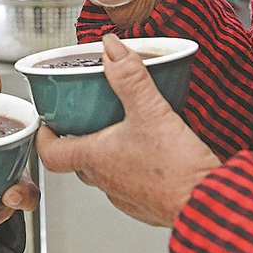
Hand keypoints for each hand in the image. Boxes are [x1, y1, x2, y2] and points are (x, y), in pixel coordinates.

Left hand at [35, 34, 220, 225]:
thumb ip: (130, 77)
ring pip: (105, 172)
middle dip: (78, 138)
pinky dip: (132, 167)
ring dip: (107, 153)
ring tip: (121, 130)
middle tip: (85, 118)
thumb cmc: (176, 169)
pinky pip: (130, 184)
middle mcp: (106, 181)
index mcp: (95, 159)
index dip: (45, 137)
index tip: (47, 123)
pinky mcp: (148, 204)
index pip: (51, 153)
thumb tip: (111, 48)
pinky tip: (150, 153)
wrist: (207, 204)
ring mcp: (126, 197)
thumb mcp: (150, 110)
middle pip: (78, 160)